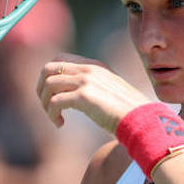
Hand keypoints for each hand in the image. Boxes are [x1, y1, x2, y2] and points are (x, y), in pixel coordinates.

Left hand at [36, 53, 150, 133]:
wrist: (142, 119)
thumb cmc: (129, 112)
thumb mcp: (110, 92)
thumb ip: (94, 88)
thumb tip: (75, 97)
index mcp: (95, 66)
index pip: (60, 59)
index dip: (50, 77)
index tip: (52, 95)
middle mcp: (89, 69)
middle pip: (48, 68)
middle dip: (41, 88)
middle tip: (46, 106)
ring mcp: (86, 80)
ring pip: (49, 84)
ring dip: (45, 104)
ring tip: (54, 118)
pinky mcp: (84, 96)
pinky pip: (55, 101)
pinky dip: (52, 114)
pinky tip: (60, 123)